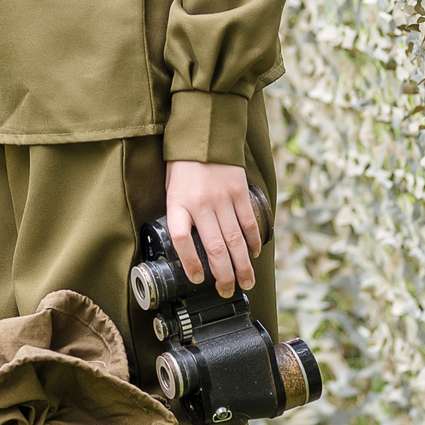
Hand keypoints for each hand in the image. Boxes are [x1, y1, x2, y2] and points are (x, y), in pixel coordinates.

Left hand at [164, 161, 261, 298]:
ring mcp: (222, 198)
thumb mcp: (172, 190)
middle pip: (213, 248)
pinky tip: (253, 254)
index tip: (197, 278)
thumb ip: (180, 215)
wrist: (205, 134)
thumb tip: (187, 247)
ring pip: (234, 240)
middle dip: (223, 274)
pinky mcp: (239, 192)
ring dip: (242, 265)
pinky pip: (248, 222)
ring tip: (246, 282)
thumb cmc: (184, 166)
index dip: (190, 263)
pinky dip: (252, 241)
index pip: (181, 240)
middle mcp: (200, 203)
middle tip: (227, 290)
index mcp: (178, 203)